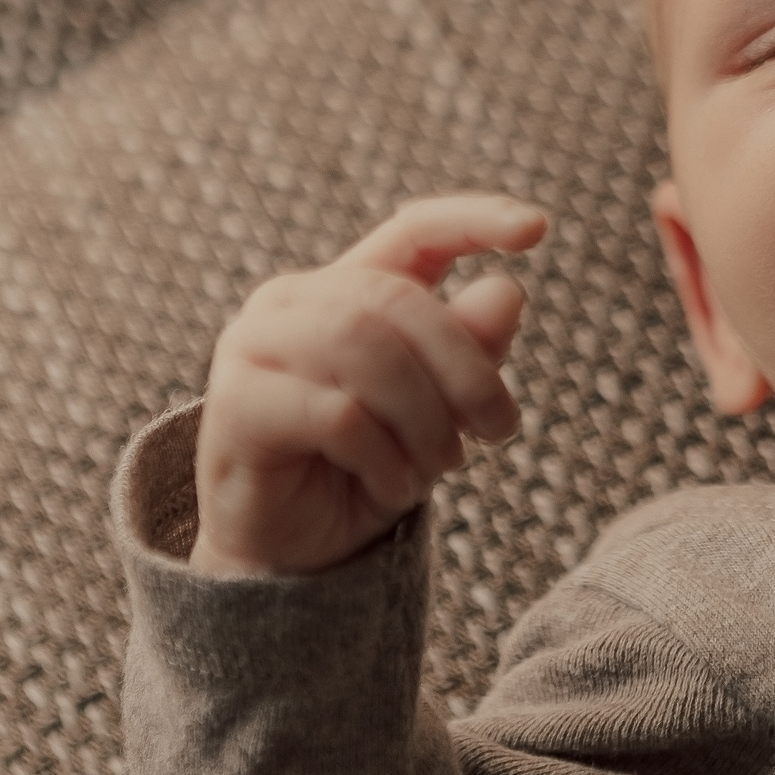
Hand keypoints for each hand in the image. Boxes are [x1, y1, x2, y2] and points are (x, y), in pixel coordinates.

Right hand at [188, 195, 549, 577]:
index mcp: (349, 286)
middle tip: (500, 429)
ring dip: (424, 416)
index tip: (538, 228)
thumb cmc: (367, 469)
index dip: (474, 220)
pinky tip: (395, 485)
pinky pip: (335, 413)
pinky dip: (384, 456)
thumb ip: (469, 351)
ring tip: (441, 466)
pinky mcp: (235, 404)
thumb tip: (508, 290)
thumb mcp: (438, 411)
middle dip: (465, 368)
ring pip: (364, 348)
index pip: (414, 230)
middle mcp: (293, 300)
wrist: (292, 554)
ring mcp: (254, 344)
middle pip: (398, 300)